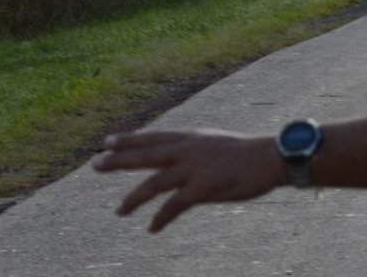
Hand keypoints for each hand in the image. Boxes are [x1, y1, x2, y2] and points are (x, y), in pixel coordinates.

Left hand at [93, 129, 285, 231]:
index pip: (154, 137)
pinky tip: (152, 229)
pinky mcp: (202, 188)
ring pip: (154, 183)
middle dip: (119, 160)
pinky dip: (161, 218)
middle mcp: (189, 150)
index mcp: (193, 138)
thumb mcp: (219, 144)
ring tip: (118, 211)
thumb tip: (187, 158)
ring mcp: (194, 169)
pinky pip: (174, 206)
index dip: (130, 139)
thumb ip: (200, 151)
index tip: (108, 141)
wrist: (272, 157)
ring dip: (134, 198)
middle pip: (146, 154)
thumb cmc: (251, 153)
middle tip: (95, 164)